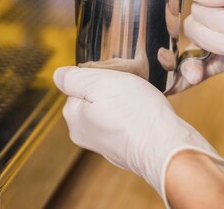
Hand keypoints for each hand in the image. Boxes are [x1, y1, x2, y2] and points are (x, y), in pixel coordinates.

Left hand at [53, 66, 223, 204]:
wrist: (165, 146)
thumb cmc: (135, 112)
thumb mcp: (99, 83)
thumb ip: (73, 78)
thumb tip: (58, 75)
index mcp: (74, 117)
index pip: (78, 85)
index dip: (97, 75)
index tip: (114, 77)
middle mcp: (85, 134)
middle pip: (94, 97)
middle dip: (111, 88)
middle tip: (129, 86)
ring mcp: (106, 144)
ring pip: (111, 108)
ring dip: (125, 100)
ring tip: (140, 99)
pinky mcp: (126, 148)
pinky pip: (127, 122)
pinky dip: (136, 114)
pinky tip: (146, 112)